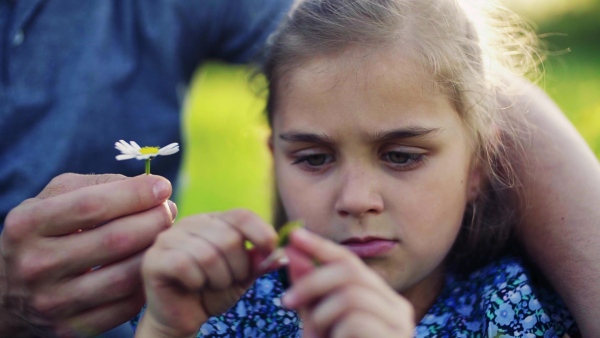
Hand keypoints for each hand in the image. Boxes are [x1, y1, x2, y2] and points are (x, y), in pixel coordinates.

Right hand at [1, 173, 175, 336]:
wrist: (6, 292)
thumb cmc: (43, 232)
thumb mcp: (52, 199)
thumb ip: (97, 185)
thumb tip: (150, 188)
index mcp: (28, 224)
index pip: (93, 205)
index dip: (136, 194)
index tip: (162, 186)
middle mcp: (36, 264)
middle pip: (116, 240)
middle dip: (155, 220)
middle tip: (168, 210)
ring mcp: (53, 301)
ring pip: (126, 277)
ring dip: (155, 252)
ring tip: (163, 235)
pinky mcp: (70, 328)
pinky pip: (126, 306)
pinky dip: (145, 282)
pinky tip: (149, 264)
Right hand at [136, 209, 279, 337]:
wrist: (183, 317)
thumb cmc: (212, 292)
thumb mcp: (243, 276)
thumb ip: (259, 262)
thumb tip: (282, 255)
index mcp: (214, 220)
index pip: (242, 215)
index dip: (262, 233)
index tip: (271, 252)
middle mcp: (190, 223)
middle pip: (229, 237)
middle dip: (237, 267)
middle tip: (228, 280)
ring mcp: (169, 238)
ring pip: (208, 254)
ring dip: (218, 278)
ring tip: (211, 285)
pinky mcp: (154, 259)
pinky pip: (184, 265)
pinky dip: (196, 281)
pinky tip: (193, 286)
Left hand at [282, 228, 414, 337]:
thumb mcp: (318, 324)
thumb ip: (310, 292)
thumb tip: (296, 253)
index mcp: (380, 299)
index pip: (350, 261)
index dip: (321, 245)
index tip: (294, 236)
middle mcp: (396, 307)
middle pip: (349, 270)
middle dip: (311, 280)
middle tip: (286, 300)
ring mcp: (399, 326)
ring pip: (350, 293)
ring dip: (321, 314)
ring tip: (319, 336)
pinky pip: (354, 319)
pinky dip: (334, 332)